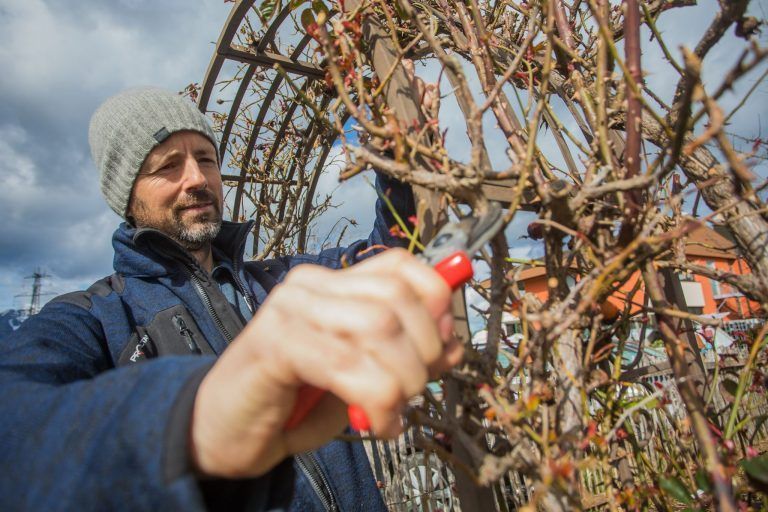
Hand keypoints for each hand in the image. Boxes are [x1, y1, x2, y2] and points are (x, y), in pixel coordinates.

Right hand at [189, 248, 463, 477]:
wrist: (222, 431)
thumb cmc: (294, 402)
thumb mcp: (362, 374)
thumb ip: (404, 353)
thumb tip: (456, 342)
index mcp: (332, 284)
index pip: (401, 266)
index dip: (437, 301)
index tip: (446, 347)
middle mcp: (310, 286)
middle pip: (397, 297)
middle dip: (425, 352)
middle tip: (414, 392)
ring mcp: (289, 310)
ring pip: (379, 327)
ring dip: (401, 381)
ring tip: (391, 413)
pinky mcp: (273, 344)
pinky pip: (346, 363)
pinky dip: (375, 399)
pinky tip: (374, 422)